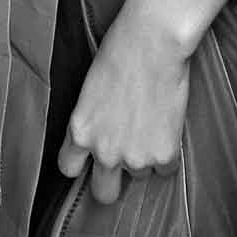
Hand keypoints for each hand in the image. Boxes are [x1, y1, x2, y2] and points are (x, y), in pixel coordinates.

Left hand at [57, 0, 191, 205]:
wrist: (152, 43)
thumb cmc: (119, 53)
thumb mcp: (91, 91)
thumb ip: (93, 121)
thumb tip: (101, 138)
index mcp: (79, 131)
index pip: (68, 168)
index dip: (80, 165)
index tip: (89, 160)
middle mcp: (103, 151)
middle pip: (104, 193)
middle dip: (112, 183)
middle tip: (124, 161)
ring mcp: (135, 157)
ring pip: (140, 175)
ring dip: (145, 157)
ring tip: (149, 121)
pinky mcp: (164, 155)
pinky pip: (166, 169)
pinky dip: (168, 153)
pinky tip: (166, 124)